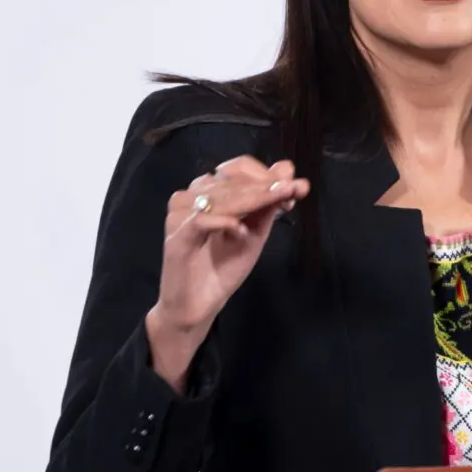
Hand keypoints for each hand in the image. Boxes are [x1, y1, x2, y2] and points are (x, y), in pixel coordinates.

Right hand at [146, 157, 309, 390]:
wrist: (200, 304)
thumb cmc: (224, 266)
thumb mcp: (255, 233)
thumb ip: (269, 203)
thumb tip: (289, 169)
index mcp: (211, 192)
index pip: (239, 167)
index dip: (268, 175)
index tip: (295, 188)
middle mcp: (193, 197)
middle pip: (232, 179)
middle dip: (268, 186)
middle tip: (292, 193)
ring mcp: (182, 215)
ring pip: (220, 196)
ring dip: (253, 198)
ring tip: (277, 204)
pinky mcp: (176, 237)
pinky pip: (200, 221)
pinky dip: (224, 222)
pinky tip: (241, 230)